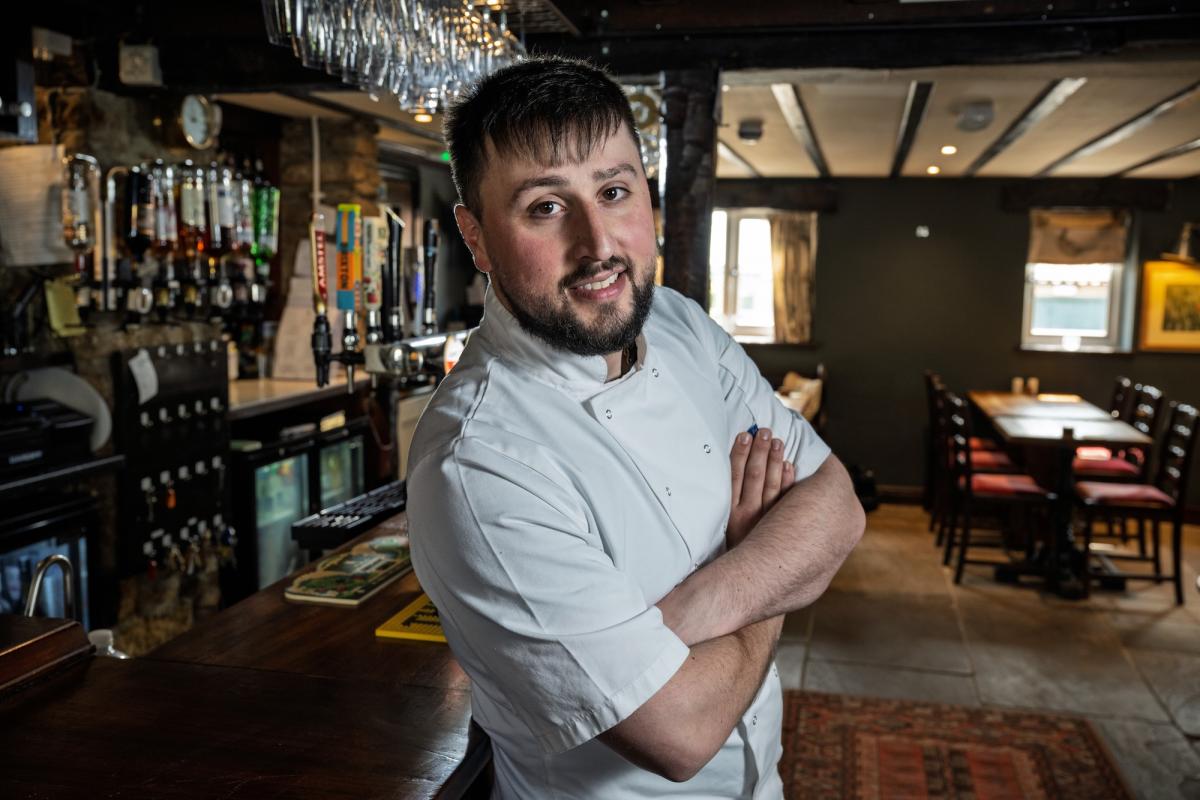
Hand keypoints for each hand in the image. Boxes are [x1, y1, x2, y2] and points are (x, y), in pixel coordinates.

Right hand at [727, 428, 793, 547]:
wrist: (742, 582)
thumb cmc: (730, 553)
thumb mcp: (720, 529)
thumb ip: (725, 503)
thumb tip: (726, 475)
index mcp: (729, 513)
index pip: (734, 476)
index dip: (740, 454)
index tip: (744, 435)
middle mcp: (747, 515)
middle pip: (755, 476)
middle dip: (760, 451)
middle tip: (765, 431)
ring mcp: (766, 522)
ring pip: (772, 485)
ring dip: (775, 461)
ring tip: (778, 442)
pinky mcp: (782, 529)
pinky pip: (787, 502)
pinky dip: (788, 482)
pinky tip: (790, 466)